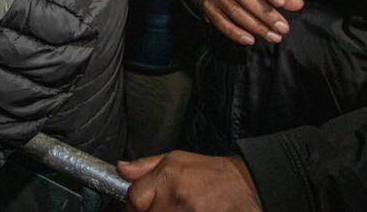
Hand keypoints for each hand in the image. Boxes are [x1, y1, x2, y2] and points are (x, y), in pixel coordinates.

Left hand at [119, 152, 261, 211]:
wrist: (245, 187)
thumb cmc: (211, 174)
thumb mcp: (176, 159)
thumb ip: (145, 166)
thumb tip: (121, 169)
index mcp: (167, 178)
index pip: (134, 198)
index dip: (134, 203)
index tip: (141, 203)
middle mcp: (175, 200)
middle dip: (150, 211)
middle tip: (164, 206)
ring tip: (178, 209)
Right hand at [186, 0, 303, 45]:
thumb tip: (298, 4)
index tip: (281, 3)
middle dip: (266, 15)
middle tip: (283, 28)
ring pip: (236, 13)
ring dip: (256, 27)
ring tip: (273, 37)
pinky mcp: (209, 10)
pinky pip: (223, 24)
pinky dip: (237, 33)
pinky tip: (250, 40)